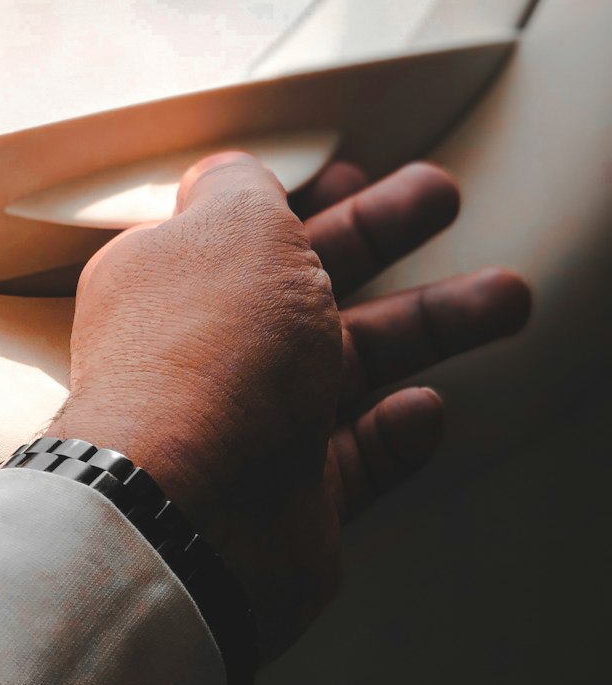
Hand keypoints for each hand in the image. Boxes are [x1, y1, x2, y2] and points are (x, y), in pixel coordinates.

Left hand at [54, 153, 529, 663]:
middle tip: (440, 197)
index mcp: (178, 275)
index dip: (303, 195)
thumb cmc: (206, 353)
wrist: (191, 514)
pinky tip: (425, 409)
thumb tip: (230, 170)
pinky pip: (357, 454)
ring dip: (429, 323)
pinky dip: (395, 432)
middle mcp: (209, 346)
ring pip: (353, 361)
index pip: (243, 225)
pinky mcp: (292, 494)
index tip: (358, 173)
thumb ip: (240, 187)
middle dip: (383, 233)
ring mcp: (250, 422)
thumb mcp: (231, 225)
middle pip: (310, 280)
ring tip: (506, 296)